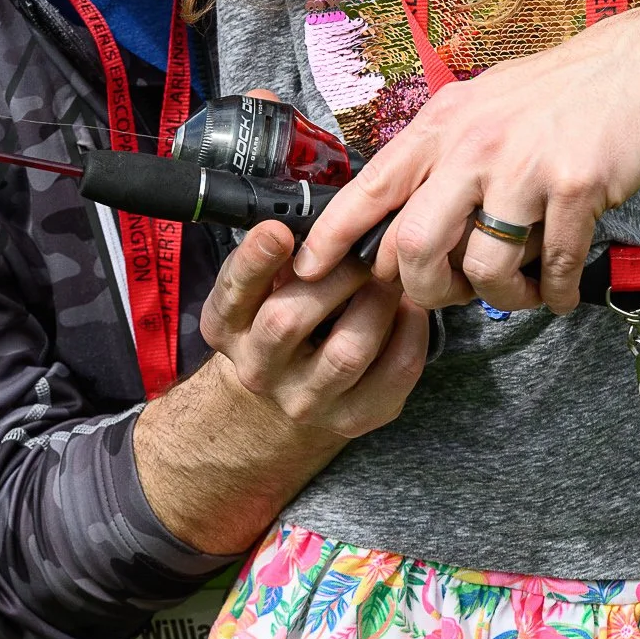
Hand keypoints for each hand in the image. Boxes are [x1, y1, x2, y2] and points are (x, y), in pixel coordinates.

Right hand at [133, 223, 428, 554]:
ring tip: (393, 277)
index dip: (255, 260)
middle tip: (367, 250)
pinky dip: (411, 333)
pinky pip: (394, 372)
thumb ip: (279, 255)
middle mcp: (259, 369)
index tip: (278, 231)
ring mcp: (304, 401)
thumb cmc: (284, 315)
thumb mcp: (264, 284)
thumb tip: (318, 220)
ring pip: (347, 351)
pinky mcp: (351, 418)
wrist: (290, 389)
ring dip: (378, 304)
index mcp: (228, 327)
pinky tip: (410, 309)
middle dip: (335, 277)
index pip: (234, 293)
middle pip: (288, 321)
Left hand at [294, 0, 639, 313]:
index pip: (368, 189)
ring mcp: (524, 167)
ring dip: (502, 299)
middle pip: (415, 247)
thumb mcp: (475, 107)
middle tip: (449, 299)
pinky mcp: (576, 187)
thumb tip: (393, 222)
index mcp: (439, 127)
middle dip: (425, 292)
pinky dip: (554, 293)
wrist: (635, 68)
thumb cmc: (550, 96)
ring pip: (486, 268)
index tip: (312, 273)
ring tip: (521, 294)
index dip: (333, 238)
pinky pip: (554, 265)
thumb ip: (436, 158)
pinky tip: (559, 292)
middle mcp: (472, 146)